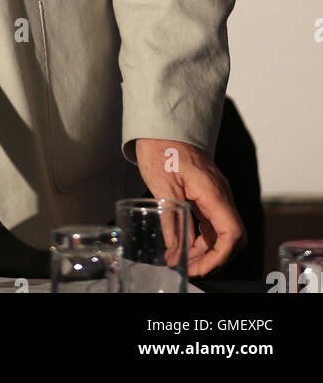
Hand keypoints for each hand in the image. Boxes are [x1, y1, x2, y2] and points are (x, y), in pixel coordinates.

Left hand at [133, 138, 244, 276]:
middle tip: (189, 269)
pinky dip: (200, 238)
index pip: (232, 233)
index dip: (220, 257)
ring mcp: (215, 194)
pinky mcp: (206, 194)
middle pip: (231, 237)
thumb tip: (175, 251)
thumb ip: (172, 220)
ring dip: (205, 251)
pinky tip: (182, 245)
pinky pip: (211, 222)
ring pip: (220, 232)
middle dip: (213, 259)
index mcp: (213, 191)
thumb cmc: (161, 147)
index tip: (200, 269)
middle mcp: (220, 194)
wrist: (161, 124)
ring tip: (181, 261)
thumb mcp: (162, 187)